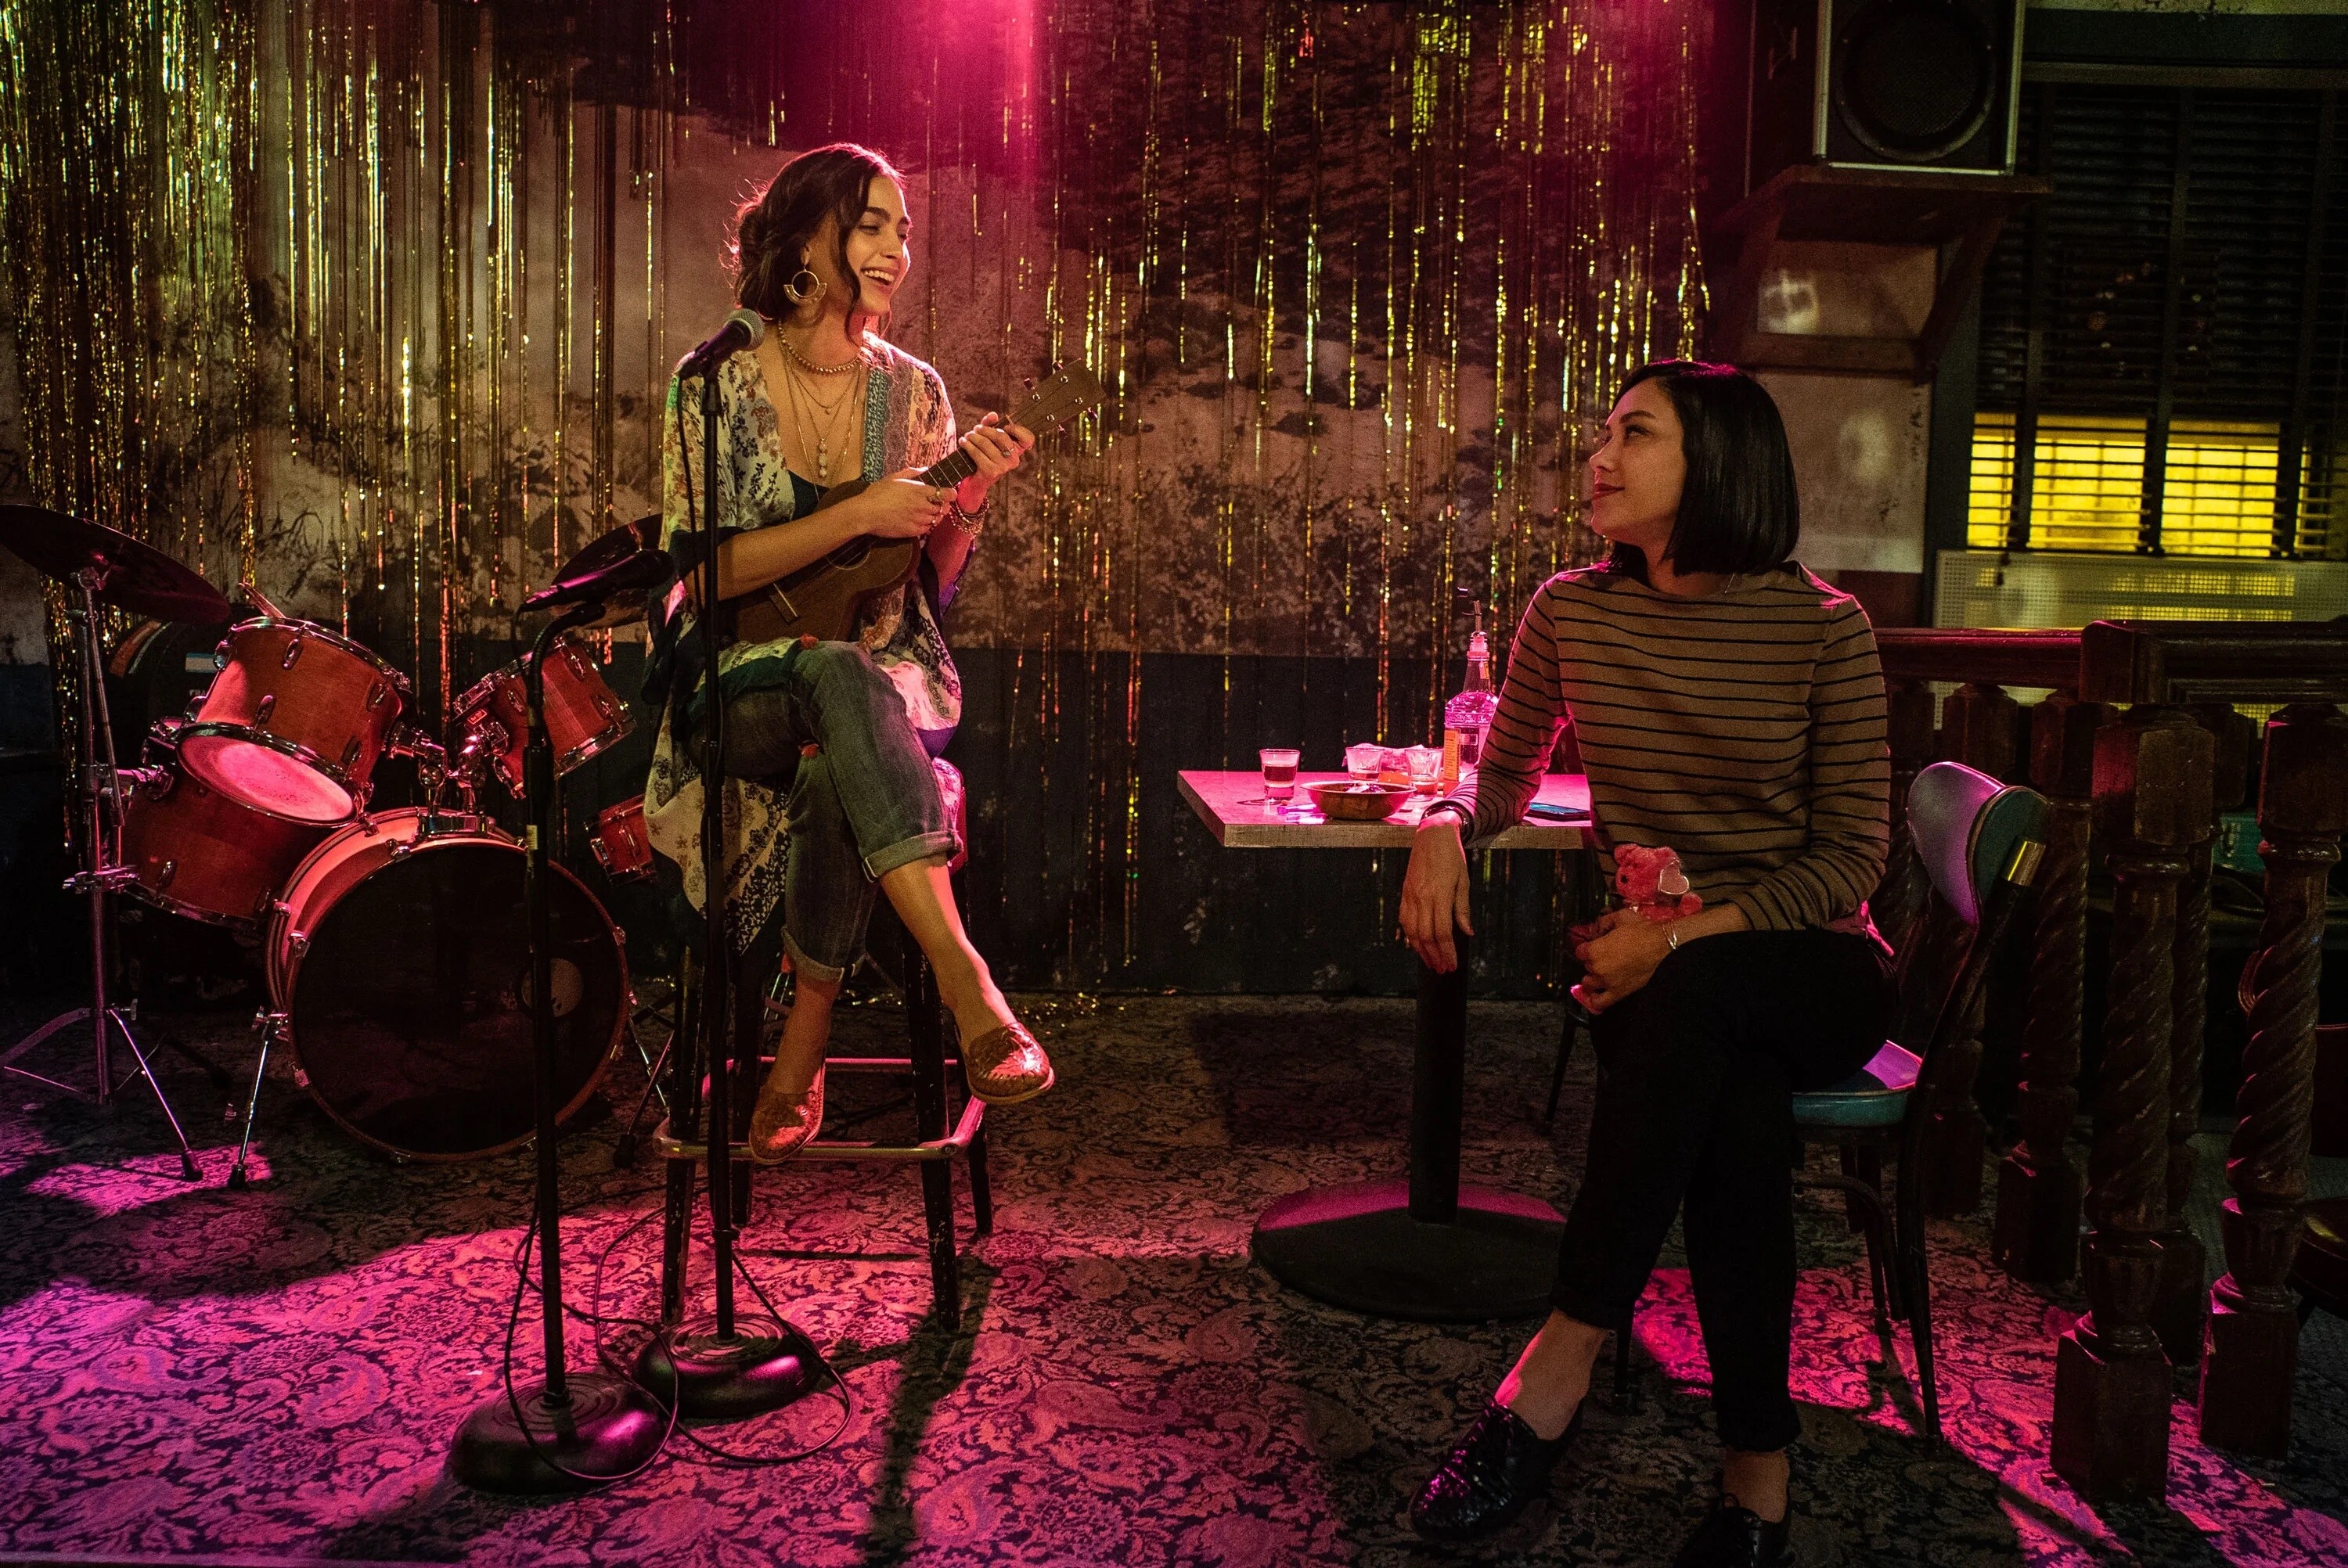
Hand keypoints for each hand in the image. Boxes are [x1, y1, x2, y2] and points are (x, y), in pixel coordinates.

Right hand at [854, 469, 953, 539]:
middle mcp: (922, 506)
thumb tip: (925, 469)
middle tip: (936, 503)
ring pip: (936, 519)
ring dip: (934, 516)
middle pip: (943, 508)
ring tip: (926, 512)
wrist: (866, 513)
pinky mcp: (912, 531)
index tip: (950, 493)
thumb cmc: (877, 493)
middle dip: (942, 505)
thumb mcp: (894, 477)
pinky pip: (927, 529)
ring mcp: (918, 520)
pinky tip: (919, 521)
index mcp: (919, 491)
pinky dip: (926, 525)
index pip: (946, 494)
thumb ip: (912, 473)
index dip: (951, 494)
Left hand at [953, 413, 1034, 510]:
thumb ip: (991, 424)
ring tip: (968, 436)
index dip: (1018, 430)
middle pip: (1001, 436)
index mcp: (1018, 451)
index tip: (1006, 426)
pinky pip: (977, 453)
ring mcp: (1003, 467)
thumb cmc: (985, 455)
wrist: (976, 479)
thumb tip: (993, 415)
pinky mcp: (990, 471)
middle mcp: (1014, 460)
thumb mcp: (989, 438)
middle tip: (976, 429)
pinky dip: (967, 446)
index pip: (1028, 438)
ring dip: (973, 437)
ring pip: (986, 443)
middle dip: (985, 429)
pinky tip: (964, 443)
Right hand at [1401, 818, 1473, 972]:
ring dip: (1421, 950)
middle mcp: (1422, 897)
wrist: (1432, 835)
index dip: (1447, 952)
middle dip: (1434, 956)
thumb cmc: (1452, 856)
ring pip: (1412, 931)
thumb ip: (1463, 908)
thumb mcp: (1464, 881)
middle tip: (1443, 969)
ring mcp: (1410, 895)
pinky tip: (1416, 945)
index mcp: (1439, 895)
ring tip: (1431, 962)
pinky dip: (1409, 936)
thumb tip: (1467, 932)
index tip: (1453, 965)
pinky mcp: (1404, 893)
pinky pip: (1404, 920)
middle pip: (1426, 936)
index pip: (1442, 932)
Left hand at [1570, 912, 1671, 1014]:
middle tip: (1604, 957)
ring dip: (1593, 979)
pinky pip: (1599, 1003)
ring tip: (1601, 975)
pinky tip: (1597, 996)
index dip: (1587, 948)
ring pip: (1589, 984)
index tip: (1594, 946)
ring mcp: (1607, 983)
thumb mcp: (1622, 917)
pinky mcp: (1619, 994)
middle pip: (1586, 966)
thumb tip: (1597, 928)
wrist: (1664, 947)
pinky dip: (1595, 1000)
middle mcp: (1597, 968)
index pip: (1580, 951)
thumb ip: (1604, 922)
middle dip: (1593, 961)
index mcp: (1595, 949)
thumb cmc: (1643, 931)